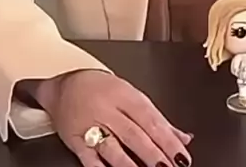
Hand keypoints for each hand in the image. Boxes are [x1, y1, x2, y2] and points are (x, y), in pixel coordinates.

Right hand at [35, 69, 192, 166]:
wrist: (62, 86)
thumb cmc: (101, 89)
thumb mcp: (130, 95)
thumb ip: (157, 118)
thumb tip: (183, 138)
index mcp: (124, 94)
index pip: (150, 118)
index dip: (167, 139)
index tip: (182, 156)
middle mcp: (108, 109)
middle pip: (134, 134)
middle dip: (154, 155)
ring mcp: (90, 126)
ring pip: (114, 148)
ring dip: (132, 166)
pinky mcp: (76, 142)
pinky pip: (90, 160)